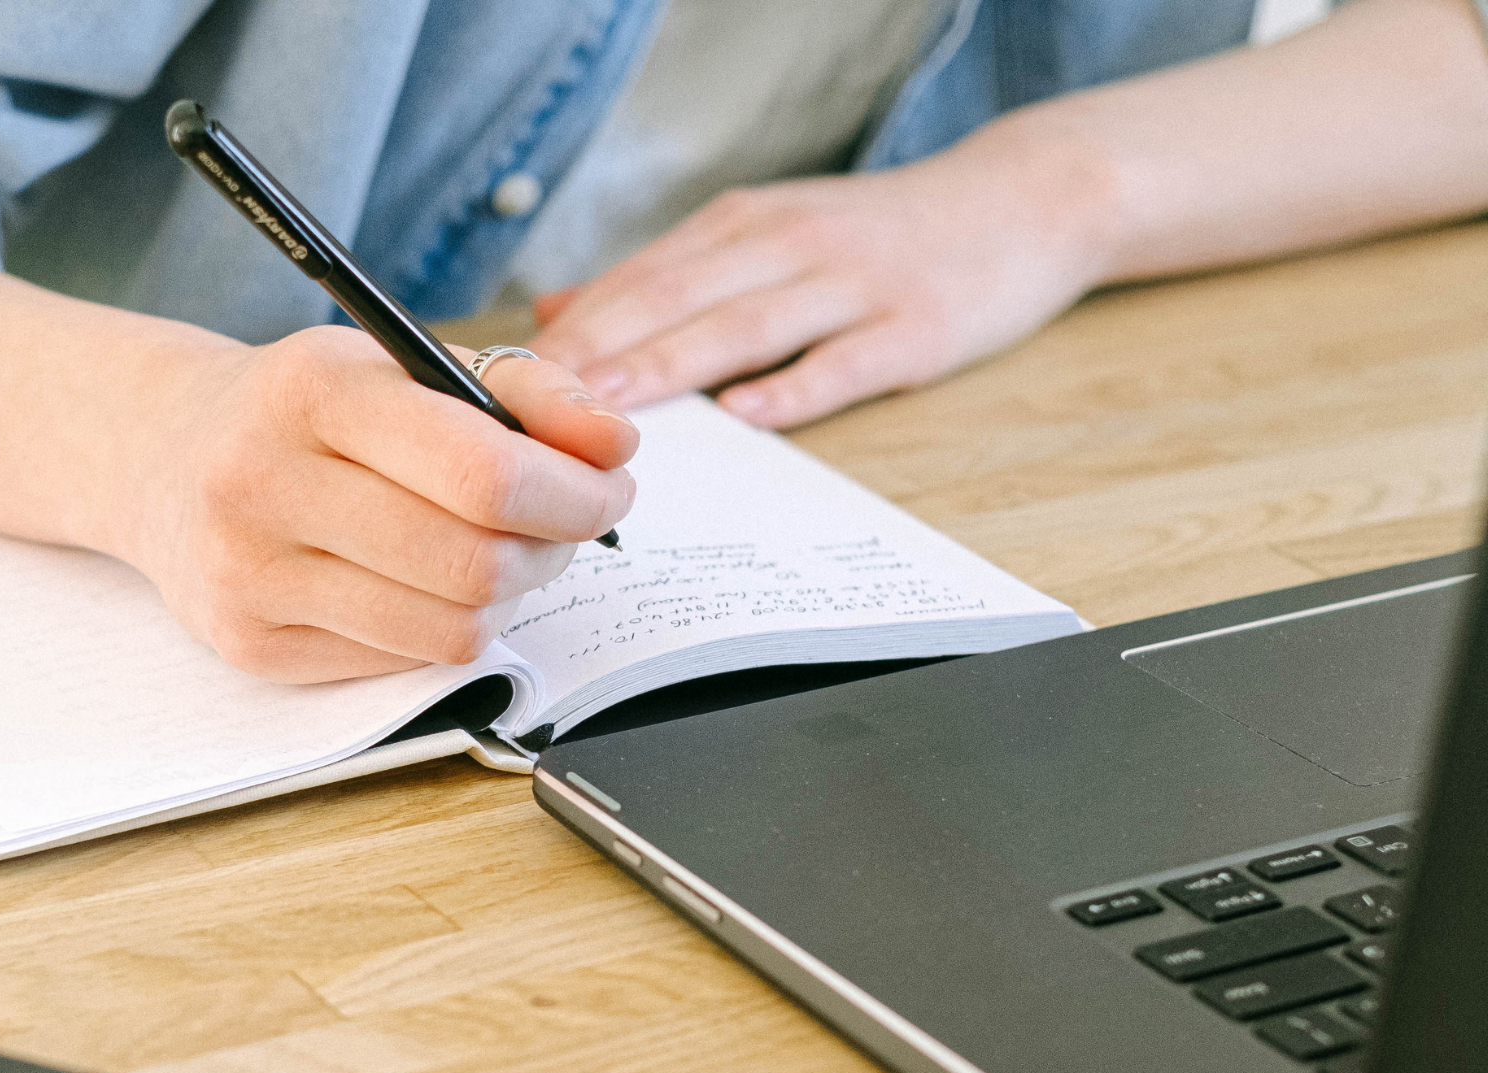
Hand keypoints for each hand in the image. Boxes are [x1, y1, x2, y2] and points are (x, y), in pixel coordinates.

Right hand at [113, 326, 636, 682]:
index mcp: (312, 391)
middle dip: (554, 549)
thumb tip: (614, 445)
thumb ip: (524, 391)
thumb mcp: (402, 364)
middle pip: (476, 563)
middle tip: (566, 525)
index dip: (573, 492)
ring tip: (500, 553)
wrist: (162, 456)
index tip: (608, 486)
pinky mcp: (251, 646)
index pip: (483, 472)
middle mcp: (264, 483)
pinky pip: (406, 662)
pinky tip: (426, 584)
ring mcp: (250, 576)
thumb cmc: (306, 410)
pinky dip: (444, 627)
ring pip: (451, 629)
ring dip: (508, 597)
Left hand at [527, 116, 1119, 429]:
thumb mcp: (766, 232)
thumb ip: (666, 275)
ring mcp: (852, 285)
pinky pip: (845, 361)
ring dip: (672, 365)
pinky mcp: (913, 328)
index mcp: (743, 226)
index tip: (506, 376)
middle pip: (676, 298)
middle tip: (531, 402)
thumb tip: (558, 311)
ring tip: (609, 407)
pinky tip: (748, 415)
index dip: (571, 329)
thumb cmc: (878, 234)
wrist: (1024, 200)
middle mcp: (787, 245)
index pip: (639, 277)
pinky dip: (794, 386)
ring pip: (746, 325)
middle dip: (598, 350)